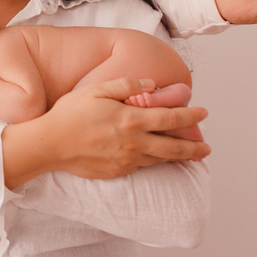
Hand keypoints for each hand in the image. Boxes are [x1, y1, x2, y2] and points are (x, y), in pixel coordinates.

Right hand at [2, 77, 209, 186]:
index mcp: (130, 120)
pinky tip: (157, 160)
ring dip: (178, 157)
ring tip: (190, 155)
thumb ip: (126, 85)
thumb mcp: (96, 90)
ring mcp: (125, 160)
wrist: (49, 145)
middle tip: (207, 147)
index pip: (170, 119)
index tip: (204, 112)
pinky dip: (154, 163)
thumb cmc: (69, 114)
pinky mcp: (116, 172)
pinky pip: (141, 167)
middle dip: (194, 146)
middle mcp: (133, 143)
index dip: (190, 116)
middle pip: (173, 147)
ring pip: (160, 160)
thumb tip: (151, 84)